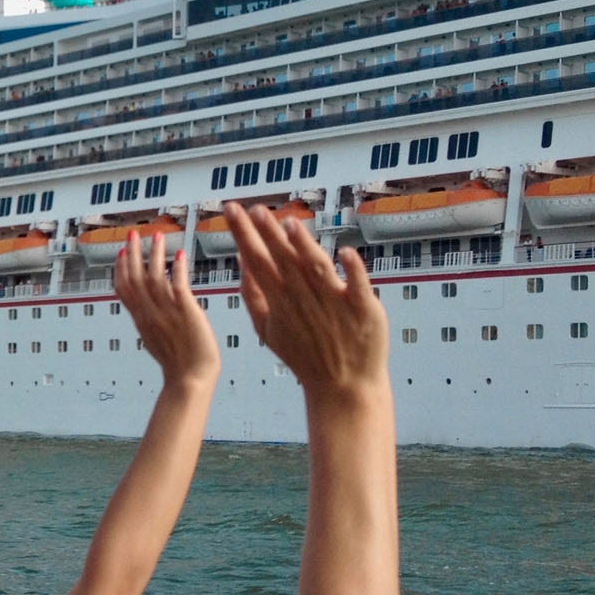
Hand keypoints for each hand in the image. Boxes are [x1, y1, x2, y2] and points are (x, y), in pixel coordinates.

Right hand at [116, 232, 217, 387]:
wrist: (190, 380)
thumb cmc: (180, 366)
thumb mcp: (156, 341)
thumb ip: (151, 322)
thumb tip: (149, 312)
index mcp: (141, 321)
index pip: (124, 289)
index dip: (120, 269)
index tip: (121, 253)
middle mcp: (150, 314)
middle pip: (134, 278)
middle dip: (132, 254)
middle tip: (133, 234)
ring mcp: (166, 312)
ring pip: (153, 277)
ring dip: (154, 254)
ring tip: (156, 236)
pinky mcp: (185, 312)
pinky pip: (178, 285)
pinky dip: (177, 269)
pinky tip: (180, 255)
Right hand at [226, 202, 386, 399]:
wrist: (344, 385)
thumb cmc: (305, 356)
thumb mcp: (267, 329)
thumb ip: (252, 295)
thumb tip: (243, 261)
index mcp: (279, 301)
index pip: (257, 260)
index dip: (243, 234)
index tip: (232, 211)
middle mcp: (304, 298)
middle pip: (283, 259)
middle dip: (267, 234)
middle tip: (254, 209)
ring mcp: (333, 303)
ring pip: (316, 268)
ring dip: (303, 247)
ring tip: (289, 224)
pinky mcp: (362, 309)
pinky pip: (357, 285)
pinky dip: (352, 270)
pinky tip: (345, 252)